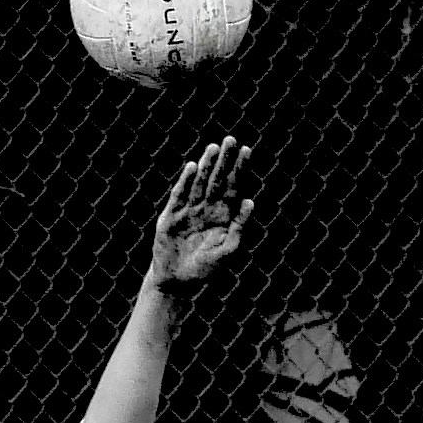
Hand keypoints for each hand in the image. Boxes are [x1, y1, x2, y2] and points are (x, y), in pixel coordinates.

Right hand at [149, 137, 253, 290]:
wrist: (177, 282)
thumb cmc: (205, 270)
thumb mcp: (228, 251)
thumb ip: (240, 228)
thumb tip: (250, 201)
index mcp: (223, 215)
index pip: (233, 187)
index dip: (239, 168)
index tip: (246, 150)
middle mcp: (207, 208)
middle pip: (217, 179)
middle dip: (224, 160)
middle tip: (230, 140)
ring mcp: (189, 210)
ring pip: (200, 183)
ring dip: (207, 166)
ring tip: (214, 148)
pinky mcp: (172, 216)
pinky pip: (180, 195)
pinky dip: (186, 181)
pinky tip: (193, 167)